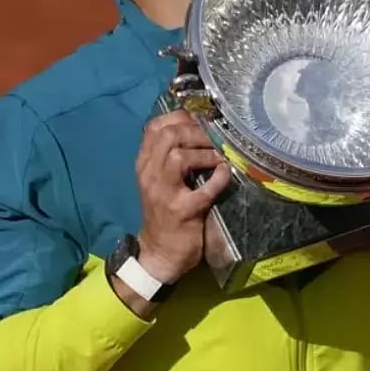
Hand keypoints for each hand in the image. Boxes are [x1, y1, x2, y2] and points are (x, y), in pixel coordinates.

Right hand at [133, 110, 231, 283]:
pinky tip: (225, 174)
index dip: (180, 118)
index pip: (154, 127)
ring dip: (206, 153)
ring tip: (218, 157)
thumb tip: (195, 127)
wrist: (158, 252)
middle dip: (196, 131)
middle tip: (214, 138)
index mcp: (144, 165)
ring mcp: (164, 193)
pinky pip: (204, 189)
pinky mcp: (182, 212)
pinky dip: (219, 178)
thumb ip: (167, 156)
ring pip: (180, 156)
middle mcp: (149, 175)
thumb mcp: (158, 180)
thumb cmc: (163, 213)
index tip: (200, 120)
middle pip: (168, 136)